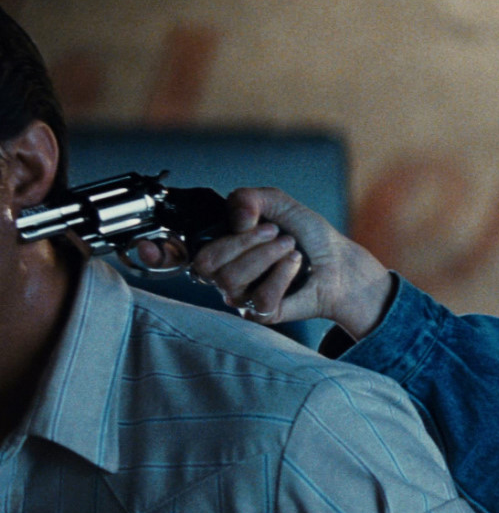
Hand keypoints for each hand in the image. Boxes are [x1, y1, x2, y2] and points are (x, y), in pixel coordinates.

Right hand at [155, 187, 393, 338]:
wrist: (339, 263)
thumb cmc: (307, 236)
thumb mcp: (279, 204)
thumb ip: (252, 199)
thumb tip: (237, 216)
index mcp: (217, 243)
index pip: (171, 253)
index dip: (153, 252)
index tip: (145, 247)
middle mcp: (221, 273)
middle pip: (204, 264)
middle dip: (242, 242)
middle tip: (274, 231)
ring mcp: (238, 296)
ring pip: (231, 280)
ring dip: (266, 255)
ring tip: (289, 246)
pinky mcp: (261, 313)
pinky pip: (260, 298)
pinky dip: (281, 274)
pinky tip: (293, 264)